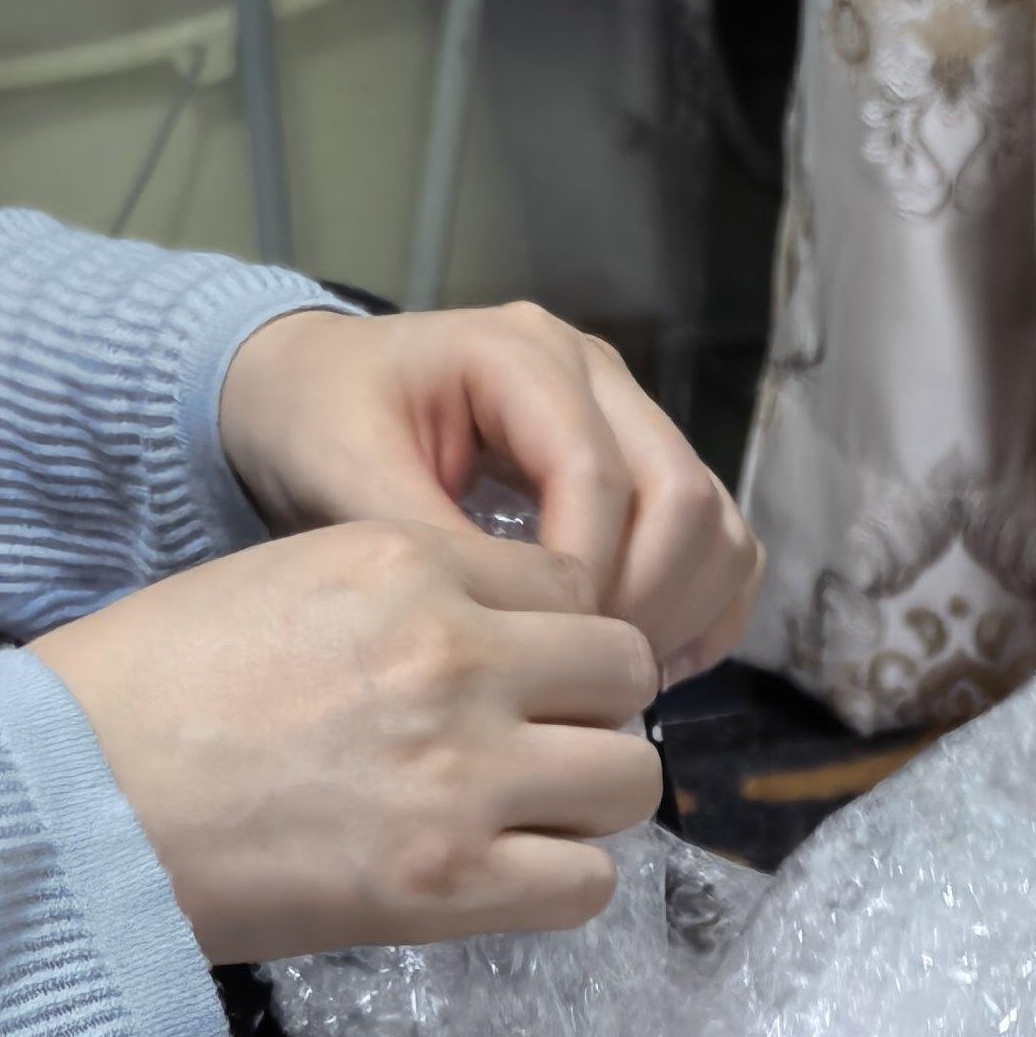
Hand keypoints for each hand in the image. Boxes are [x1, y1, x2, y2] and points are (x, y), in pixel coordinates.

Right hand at [36, 519, 659, 960]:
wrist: (78, 801)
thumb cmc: (153, 697)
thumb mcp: (286, 584)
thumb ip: (400, 602)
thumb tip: (484, 650)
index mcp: (408, 562)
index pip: (568, 590)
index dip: (555, 644)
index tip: (520, 685)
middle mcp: (455, 654)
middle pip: (621, 675)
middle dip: (592, 715)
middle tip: (536, 755)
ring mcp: (465, 772)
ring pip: (628, 780)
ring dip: (588, 805)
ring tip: (524, 823)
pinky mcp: (454, 880)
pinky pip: (589, 884)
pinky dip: (560, 885)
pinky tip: (502, 880)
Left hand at [218, 301, 764, 681]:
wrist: (313, 399)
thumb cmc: (320, 428)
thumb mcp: (346, 483)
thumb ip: (433, 549)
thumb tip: (523, 633)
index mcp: (521, 356)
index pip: (600, 475)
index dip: (584, 581)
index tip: (538, 652)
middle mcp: (596, 376)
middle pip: (683, 499)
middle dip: (642, 605)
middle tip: (580, 680)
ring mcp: (631, 421)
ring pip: (716, 526)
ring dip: (681, 615)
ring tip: (610, 678)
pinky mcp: (648, 474)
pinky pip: (722, 549)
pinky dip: (702, 615)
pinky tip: (645, 664)